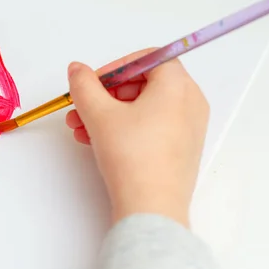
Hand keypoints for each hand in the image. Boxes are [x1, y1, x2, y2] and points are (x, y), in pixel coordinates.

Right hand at [65, 49, 209, 226]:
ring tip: (81, 129)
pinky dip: (127, 128)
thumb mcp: (99, 114)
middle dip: (107, 95)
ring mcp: (191, 127)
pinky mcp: (184, 149)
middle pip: (145, 84)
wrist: (152, 208)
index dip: (115, 67)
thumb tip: (77, 70)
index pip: (147, 59)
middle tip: (82, 107)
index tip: (93, 83)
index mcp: (178, 84)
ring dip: (110, 114)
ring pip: (145, 108)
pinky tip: (98, 142)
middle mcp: (191, 102)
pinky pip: (154, 127)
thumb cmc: (132, 156)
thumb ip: (84, 85)